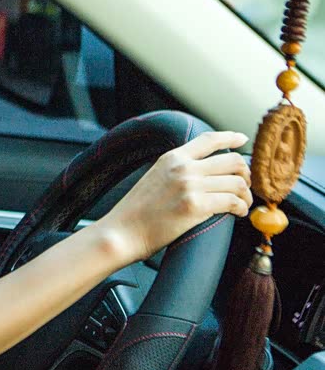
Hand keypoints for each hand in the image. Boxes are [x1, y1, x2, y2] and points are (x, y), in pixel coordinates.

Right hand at [99, 130, 252, 264]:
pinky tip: (237, 213)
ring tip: (242, 205)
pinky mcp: (195, 206)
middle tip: (245, 187)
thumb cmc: (136, 212)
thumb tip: (205, 172)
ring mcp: (189, 186)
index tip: (243, 140)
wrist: (122, 231)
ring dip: (246, 195)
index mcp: (172, 158)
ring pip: (237, 182)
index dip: (230, 137)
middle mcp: (183, 168)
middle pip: (232, 161)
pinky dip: (241, 208)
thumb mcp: (154, 177)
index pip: (208, 140)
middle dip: (245, 174)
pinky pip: (232, 202)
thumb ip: (177, 170)